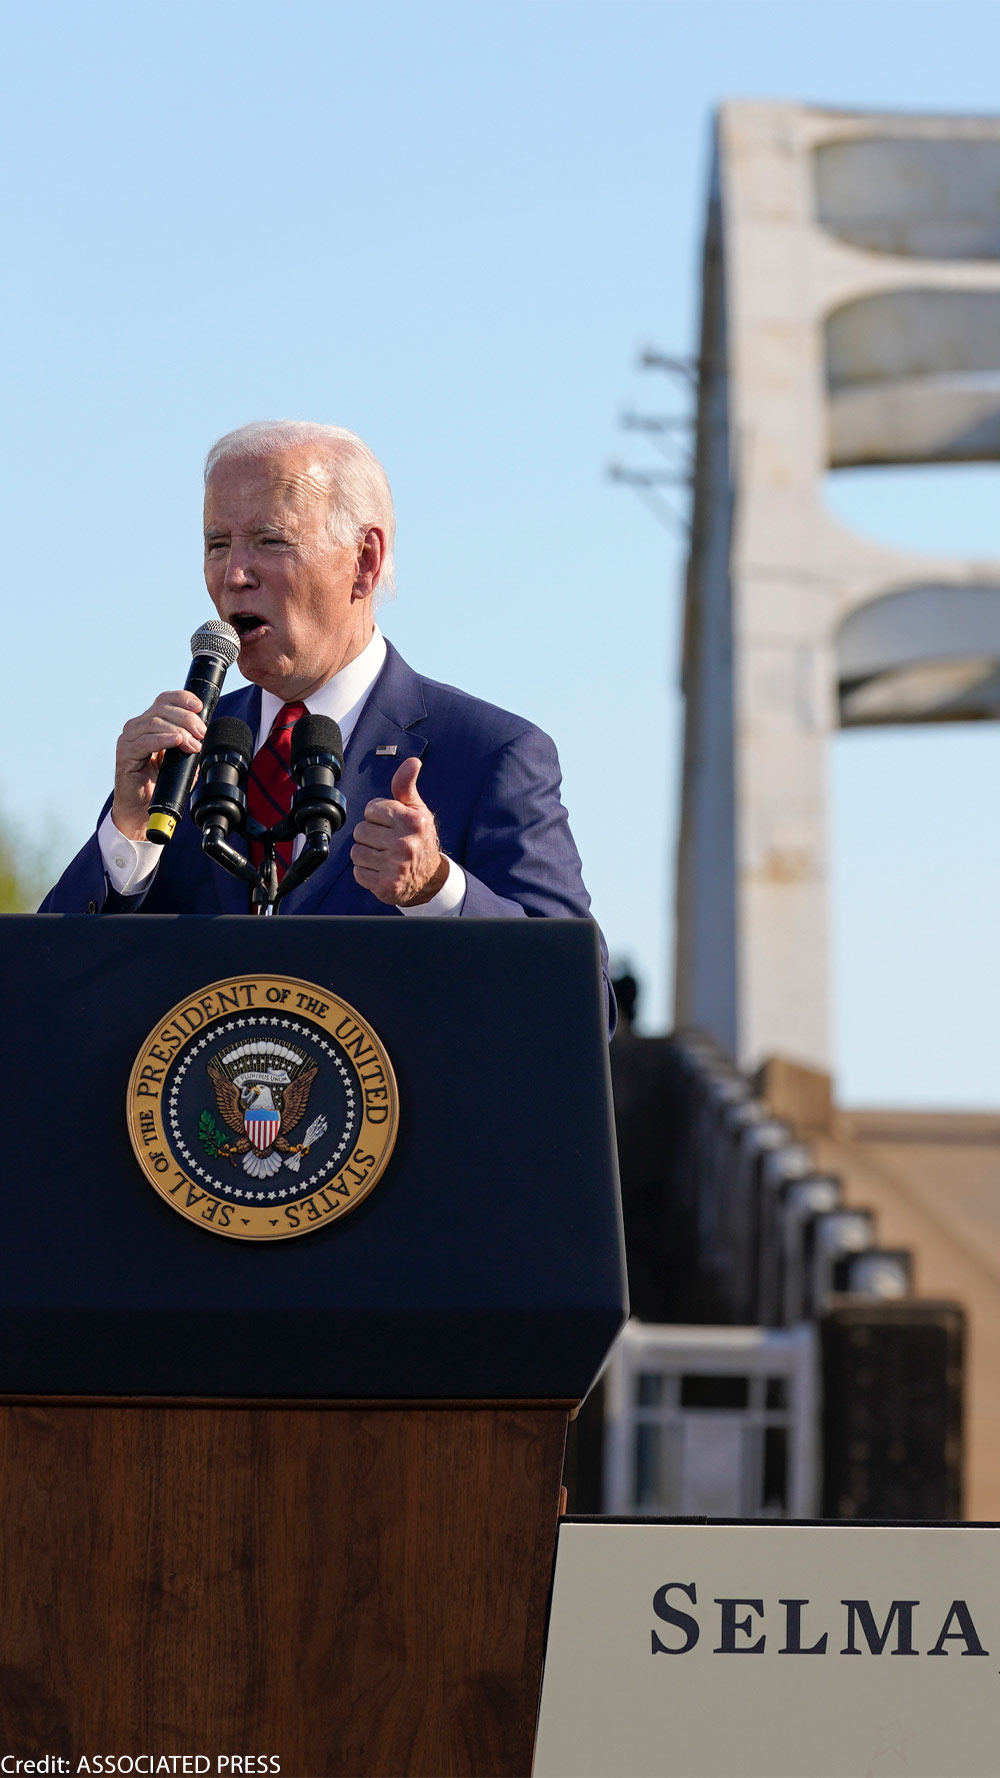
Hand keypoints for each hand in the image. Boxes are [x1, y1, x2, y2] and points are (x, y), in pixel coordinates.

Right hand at [111, 690, 205, 842]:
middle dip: (186, 718)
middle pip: (161, 709)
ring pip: (154, 722)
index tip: (199, 706)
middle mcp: (136, 727)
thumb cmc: (160, 784)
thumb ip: (190, 744)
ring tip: (193, 744)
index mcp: (149, 724)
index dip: (182, 698)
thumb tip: (204, 733)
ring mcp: (128, 740)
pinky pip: (144, 741)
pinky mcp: (125, 754)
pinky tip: (176, 741)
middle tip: (201, 732)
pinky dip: (163, 738)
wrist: (141, 810)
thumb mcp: (180, 759)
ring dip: (179, 730)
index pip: (164, 700)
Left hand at [350, 757, 448, 905]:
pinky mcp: (386, 885)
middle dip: (370, 836)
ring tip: (383, 856)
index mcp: (413, 821)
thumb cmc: (419, 839)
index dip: (377, 816)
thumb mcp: (417, 810)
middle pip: (361, 830)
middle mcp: (405, 844)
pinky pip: (357, 872)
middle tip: (387, 842)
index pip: (372, 809)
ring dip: (366, 854)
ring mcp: (395, 866)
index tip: (390, 824)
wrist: (429, 879)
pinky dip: (365, 872)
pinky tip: (381, 870)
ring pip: (356, 851)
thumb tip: (412, 761)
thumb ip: (406, 785)